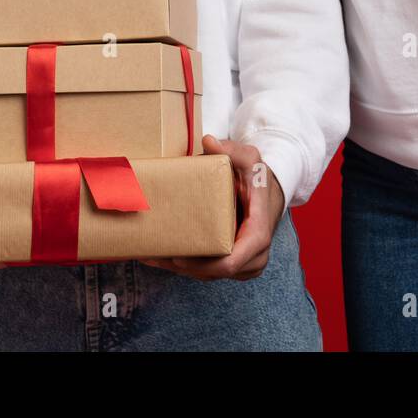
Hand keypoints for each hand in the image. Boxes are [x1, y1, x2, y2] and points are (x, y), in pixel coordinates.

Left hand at [140, 135, 286, 281]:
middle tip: (154, 254)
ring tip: (150, 255)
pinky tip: (158, 257)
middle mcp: (254, 255)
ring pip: (207, 275)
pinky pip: (207, 272)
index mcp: (258, 233)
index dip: (203, 265)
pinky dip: (184, 266)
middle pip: (214, 272)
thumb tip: (208, 142)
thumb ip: (231, 149)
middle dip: (183, 267)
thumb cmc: (257, 177)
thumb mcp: (249, 158)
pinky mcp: (233, 264)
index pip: (231, 262)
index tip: (178, 257)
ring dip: (178, 269)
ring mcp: (244, 264)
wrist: (267, 193)